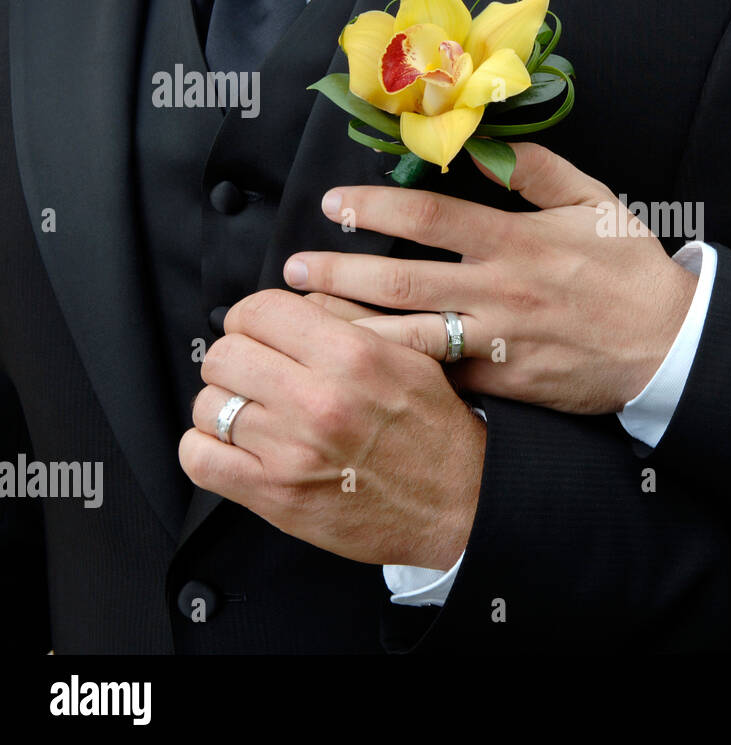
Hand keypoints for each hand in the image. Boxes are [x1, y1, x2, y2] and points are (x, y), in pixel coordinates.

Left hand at [178, 289, 483, 570]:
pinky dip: (206, 449)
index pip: (259, 311)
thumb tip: (296, 299)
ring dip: (225, 406)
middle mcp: (320, 399)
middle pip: (224, 355)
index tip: (260, 333)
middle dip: (236, 360)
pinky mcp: (276, 495)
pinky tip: (234, 446)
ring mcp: (293, 451)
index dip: (252, 319)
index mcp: (353, 355)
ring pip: (208, 404)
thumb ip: (350, 321)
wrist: (459, 504)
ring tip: (255, 415)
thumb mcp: (410, 357)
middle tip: (257, 374)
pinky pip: (199, 458)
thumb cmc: (436, 433)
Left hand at [284, 143, 698, 415]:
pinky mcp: (503, 383)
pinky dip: (397, 373)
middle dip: (336, 273)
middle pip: (398, 279)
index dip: (372, 206)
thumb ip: (537, 170)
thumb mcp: (593, 202)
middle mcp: (498, 290)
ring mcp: (497, 340)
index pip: (427, 216)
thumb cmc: (629, 270)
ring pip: (408, 335)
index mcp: (515, 239)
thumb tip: (486, 145)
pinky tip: (360, 368)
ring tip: (307, 322)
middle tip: (291, 271)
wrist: (667, 345)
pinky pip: (440, 377)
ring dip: (351, 327)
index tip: (333, 204)